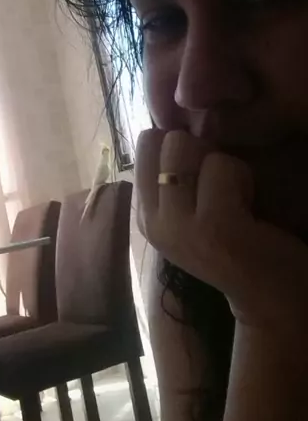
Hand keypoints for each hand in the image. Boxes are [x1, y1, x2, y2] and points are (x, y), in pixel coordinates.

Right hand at [136, 129, 307, 331]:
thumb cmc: (241, 240)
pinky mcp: (211, 228)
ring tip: (236, 198)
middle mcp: (151, 222)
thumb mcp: (192, 206)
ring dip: (220, 162)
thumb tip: (167, 125)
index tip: (204, 175)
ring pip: (183, 145)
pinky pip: (221, 164)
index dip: (180, 144)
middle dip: (197, 150)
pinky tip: (250, 209)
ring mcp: (177, 227)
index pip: (146, 141)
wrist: (274, 295)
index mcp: (145, 214)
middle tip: (222, 187)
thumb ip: (173, 175)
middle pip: (161, 138)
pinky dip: (242, 177)